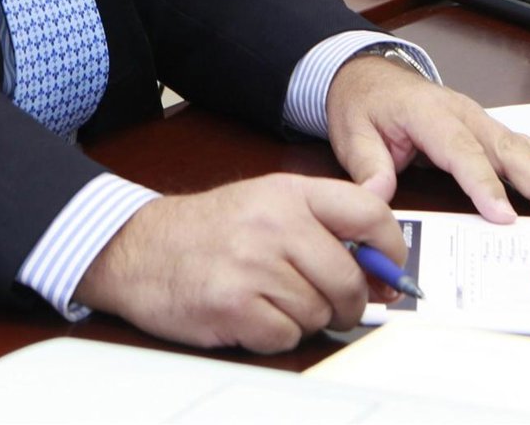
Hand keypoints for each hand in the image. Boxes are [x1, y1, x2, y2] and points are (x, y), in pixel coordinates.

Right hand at [73, 173, 404, 352]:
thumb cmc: (205, 231)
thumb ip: (322, 225)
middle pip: (349, 278)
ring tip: (270, 300)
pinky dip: (274, 335)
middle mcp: (274, 222)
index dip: (391, 248)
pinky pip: (287, 336)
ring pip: (319, 312)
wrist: (138, 247)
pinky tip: (250, 314)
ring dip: (303, 318)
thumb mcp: (265, 205)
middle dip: (347, 303)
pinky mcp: (234, 304)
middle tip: (328, 303)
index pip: (368, 211)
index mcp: (287, 192)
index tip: (388, 272)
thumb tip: (382, 271)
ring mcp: (253, 263)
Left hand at [326, 54, 529, 223]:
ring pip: (522, 147)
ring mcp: (478, 119)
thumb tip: (373, 198)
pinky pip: (525, 146)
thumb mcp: (351, 132)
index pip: (459, 150)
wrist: (366, 73)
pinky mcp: (486, 129)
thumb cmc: (362, 104)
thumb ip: (365, 165)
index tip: (503, 217)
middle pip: (504, 148)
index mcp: (426, 113)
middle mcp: (461, 113)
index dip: (483, 183)